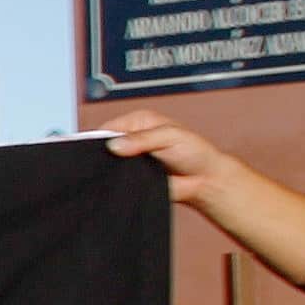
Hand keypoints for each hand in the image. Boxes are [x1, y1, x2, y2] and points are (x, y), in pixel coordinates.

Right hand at [98, 111, 240, 203]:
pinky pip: (119, 180)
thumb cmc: (196, 153)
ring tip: (124, 173)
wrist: (206, 180)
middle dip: (106, 154)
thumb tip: (115, 144)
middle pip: (106, 145)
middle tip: (114, 162)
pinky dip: (120, 182)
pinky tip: (125, 183)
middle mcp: (133, 139)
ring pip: (110, 164)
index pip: (109, 127)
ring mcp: (132, 160)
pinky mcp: (134, 177)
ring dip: (114, 170)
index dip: (101, 138)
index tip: (99, 149)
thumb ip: (143, 138)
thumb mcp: (170, 136)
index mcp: (139, 122)